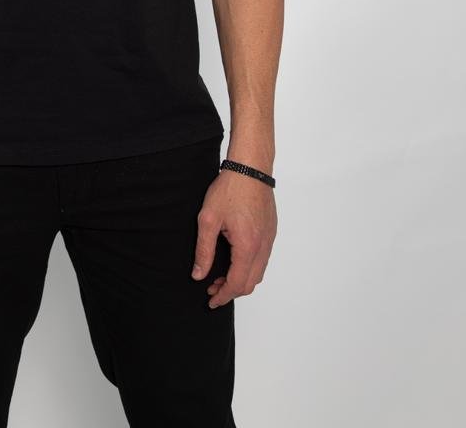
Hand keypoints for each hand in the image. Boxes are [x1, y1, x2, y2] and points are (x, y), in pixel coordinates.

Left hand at [190, 169, 276, 307]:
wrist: (250, 168)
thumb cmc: (229, 189)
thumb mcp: (208, 218)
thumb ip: (204, 249)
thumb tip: (199, 274)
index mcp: (247, 246)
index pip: (238, 283)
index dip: (223, 296)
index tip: (211, 301)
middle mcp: (263, 246)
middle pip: (251, 283)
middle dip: (231, 291)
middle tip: (212, 288)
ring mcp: (269, 239)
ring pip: (258, 272)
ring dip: (241, 279)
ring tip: (220, 275)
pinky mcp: (271, 232)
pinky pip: (262, 259)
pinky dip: (248, 267)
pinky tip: (234, 260)